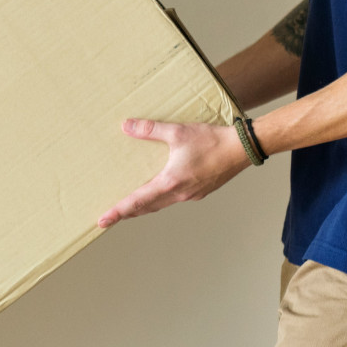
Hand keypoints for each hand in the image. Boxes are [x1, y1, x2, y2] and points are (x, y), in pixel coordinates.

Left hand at [97, 119, 249, 229]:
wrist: (243, 148)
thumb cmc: (212, 140)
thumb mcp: (178, 132)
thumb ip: (150, 130)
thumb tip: (126, 126)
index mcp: (170, 182)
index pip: (137, 201)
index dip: (118, 211)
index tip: (103, 221)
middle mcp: (179, 194)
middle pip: (147, 208)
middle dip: (126, 213)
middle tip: (109, 218)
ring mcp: (191, 195)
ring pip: (160, 205)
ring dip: (143, 208)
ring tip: (128, 209)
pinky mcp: (200, 191)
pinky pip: (173, 199)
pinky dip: (160, 200)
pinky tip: (158, 192)